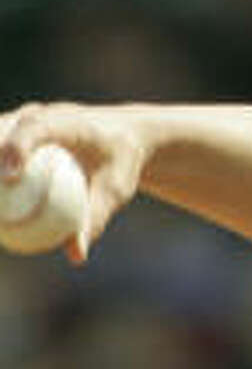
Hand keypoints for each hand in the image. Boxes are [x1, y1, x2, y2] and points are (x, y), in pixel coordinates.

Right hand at [0, 103, 148, 263]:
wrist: (122, 133)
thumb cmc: (121, 162)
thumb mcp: (118, 188)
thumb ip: (97, 216)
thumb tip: (76, 254)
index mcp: (69, 121)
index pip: (37, 127)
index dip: (17, 147)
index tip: (9, 178)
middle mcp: (39, 114)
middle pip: (2, 127)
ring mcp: (22, 118)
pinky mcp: (12, 128)